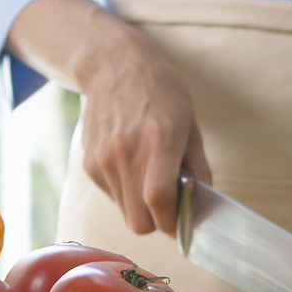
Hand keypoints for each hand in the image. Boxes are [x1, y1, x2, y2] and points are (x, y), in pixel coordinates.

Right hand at [75, 27, 208, 234]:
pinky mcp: (90, 165)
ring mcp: (104, 160)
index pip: (159, 200)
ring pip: (125, 213)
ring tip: (149, 179)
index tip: (182, 225)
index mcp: (158, 140)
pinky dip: (126, 192)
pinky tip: (132, 166)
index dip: (173, 223)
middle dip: (157, 222)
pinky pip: (112, 197)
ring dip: (141, 208)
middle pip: (139, 221)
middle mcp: (127, 153)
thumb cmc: (159, 92)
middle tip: (169, 207)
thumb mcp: (190, 123)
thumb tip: (202, 205)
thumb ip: (197, 166)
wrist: (112, 67)